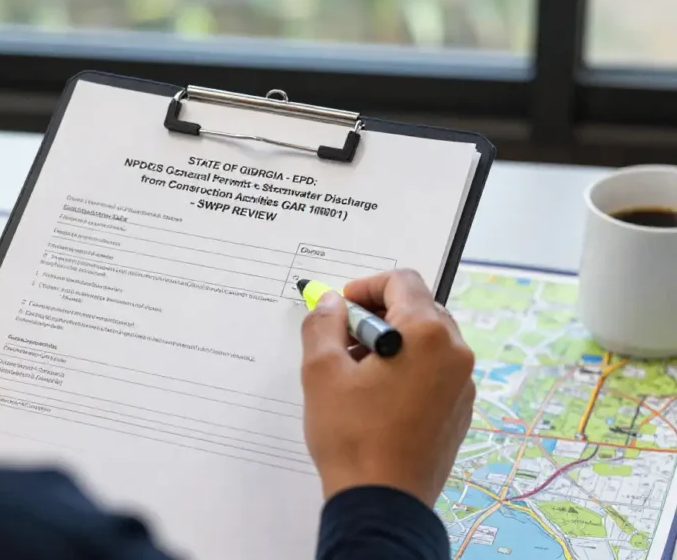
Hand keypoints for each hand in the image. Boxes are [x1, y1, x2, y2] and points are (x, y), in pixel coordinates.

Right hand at [299, 269, 475, 507]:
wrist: (382, 502)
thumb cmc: (353, 437)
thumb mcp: (321, 372)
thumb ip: (324, 324)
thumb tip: (331, 304)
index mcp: (427, 335)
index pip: (403, 281)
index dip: (366, 286)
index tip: (342, 306)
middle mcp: (455, 353)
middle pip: (420, 307)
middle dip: (379, 313)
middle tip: (344, 337)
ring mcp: (462, 385)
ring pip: (429, 340)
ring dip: (394, 341)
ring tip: (356, 371)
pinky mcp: (460, 411)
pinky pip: (436, 371)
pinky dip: (408, 368)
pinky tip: (377, 395)